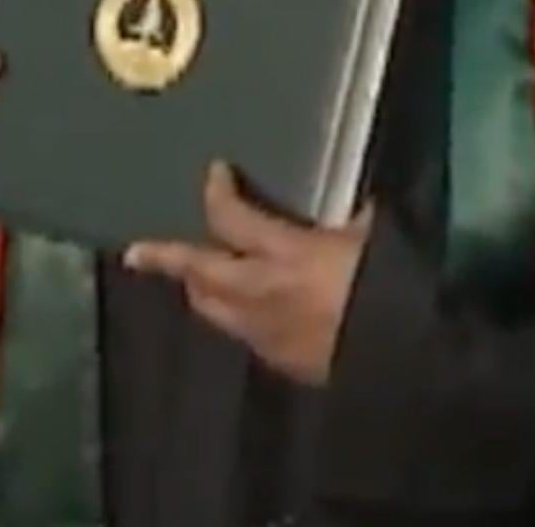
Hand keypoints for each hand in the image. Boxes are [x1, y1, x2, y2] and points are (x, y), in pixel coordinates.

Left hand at [124, 163, 368, 386]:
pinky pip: (240, 332)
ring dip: (199, 289)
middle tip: (140, 253)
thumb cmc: (384, 287)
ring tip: (194, 278)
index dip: (217, 194)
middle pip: (199, 273)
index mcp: (282, 254)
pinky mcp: (276, 360)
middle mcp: (257, 292)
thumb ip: (357, 215)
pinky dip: (233, 315)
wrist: (394, 356)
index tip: (214, 172)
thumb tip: (357, 200)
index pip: (232, 219)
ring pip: (211, 309)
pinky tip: (245, 311)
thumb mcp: (374, 237)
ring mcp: (261, 332)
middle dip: (168, 258)